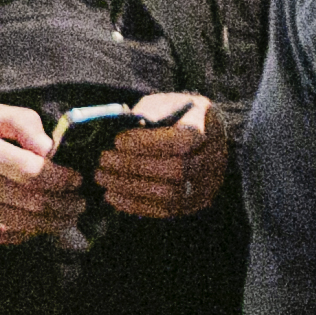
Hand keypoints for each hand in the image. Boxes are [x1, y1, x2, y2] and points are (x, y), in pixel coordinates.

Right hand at [0, 101, 83, 245]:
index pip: (34, 173)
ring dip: (55, 222)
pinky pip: (11, 236)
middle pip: (35, 202)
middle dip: (66, 204)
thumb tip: (49, 148)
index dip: (62, 180)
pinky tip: (42, 223)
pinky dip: (32, 232)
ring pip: (27, 223)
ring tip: (69, 215)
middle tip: (80, 202)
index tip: (77, 179)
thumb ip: (22, 122)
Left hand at [94, 94, 230, 220]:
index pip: (182, 140)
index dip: (148, 143)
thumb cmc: (175, 115)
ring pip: (169, 195)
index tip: (118, 140)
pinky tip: (112, 195)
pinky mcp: (194, 203)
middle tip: (104, 160)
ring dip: (130, 187)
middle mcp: (212, 159)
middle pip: (176, 170)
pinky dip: (135, 204)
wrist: (202, 133)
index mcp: (205, 126)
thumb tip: (117, 131)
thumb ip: (145, 116)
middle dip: (134, 166)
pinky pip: (164, 210)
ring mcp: (206, 185)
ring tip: (102, 177)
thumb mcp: (163, 104)